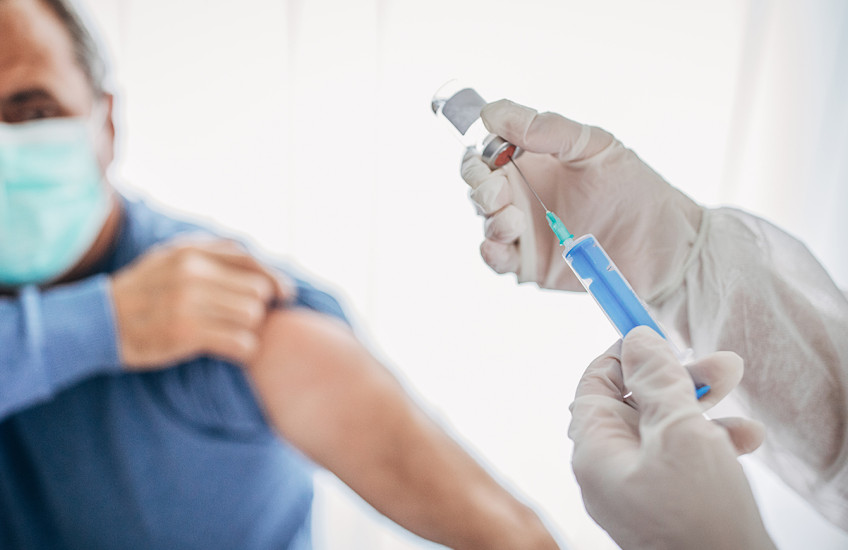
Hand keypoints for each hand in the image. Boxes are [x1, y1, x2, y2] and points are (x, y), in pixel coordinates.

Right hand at [111, 238, 294, 368]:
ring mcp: (189, 302)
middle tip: (243, 320)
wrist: (100, 322)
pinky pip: (241, 342)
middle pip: (257, 291)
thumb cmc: (145, 291)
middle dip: (257, 307)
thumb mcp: (171, 257)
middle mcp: (192, 272)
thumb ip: (212, 254)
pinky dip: (245, 349)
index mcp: (191, 251)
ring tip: (233, 334)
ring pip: (252, 316)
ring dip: (250, 329)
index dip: (275, 279)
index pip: (251, 261)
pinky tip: (234, 351)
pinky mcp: (186, 333)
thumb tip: (260, 264)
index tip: (285, 295)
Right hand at [460, 99, 702, 297]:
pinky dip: (491, 251)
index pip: (487, 149)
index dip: (480, 149)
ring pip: (484, 219)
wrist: (666, 246)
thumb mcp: (595, 146)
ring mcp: (524, 229)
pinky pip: (496, 258)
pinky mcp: (530, 264)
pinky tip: (501, 245)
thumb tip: (492, 113)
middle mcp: (523, 192)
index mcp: (533, 159)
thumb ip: (547, 129)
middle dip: (479, 184)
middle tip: (500, 191)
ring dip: (490, 217)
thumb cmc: (636, 189)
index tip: (493, 151)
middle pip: (477, 183)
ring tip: (515, 220)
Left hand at [568, 327, 775, 549]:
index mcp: (595, 451)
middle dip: (677, 377)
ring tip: (737, 385)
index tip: (653, 333)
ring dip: (702, 404)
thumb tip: (637, 340)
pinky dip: (711, 442)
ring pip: (664, 428)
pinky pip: (682, 460)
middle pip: (635, 403)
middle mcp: (610, 470)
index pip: (595, 385)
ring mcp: (639, 490)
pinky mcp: (668, 505)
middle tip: (719, 362)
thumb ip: (656, 381)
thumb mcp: (678, 431)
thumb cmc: (698, 516)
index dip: (623, 355)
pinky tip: (746, 437)